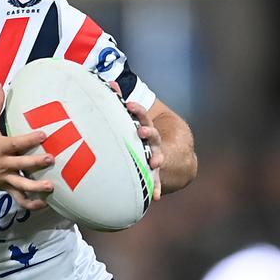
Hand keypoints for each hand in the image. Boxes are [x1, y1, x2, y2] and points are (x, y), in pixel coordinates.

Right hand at [0, 82, 54, 209]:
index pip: (16, 143)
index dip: (30, 139)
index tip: (44, 134)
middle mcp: (2, 164)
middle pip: (21, 164)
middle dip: (36, 163)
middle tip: (51, 158)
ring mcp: (5, 178)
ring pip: (21, 185)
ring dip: (36, 186)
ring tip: (50, 186)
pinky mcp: (6, 188)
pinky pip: (18, 199)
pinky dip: (30, 203)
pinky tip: (43, 203)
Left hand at [109, 82, 162, 201]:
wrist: (171, 151)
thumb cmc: (139, 131)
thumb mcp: (132, 118)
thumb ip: (120, 101)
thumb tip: (109, 83)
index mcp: (145, 126)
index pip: (142, 115)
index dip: (136, 109)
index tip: (129, 105)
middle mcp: (153, 140)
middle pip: (151, 134)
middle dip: (147, 132)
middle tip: (141, 131)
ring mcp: (156, 155)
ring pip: (157, 156)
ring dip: (156, 158)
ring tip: (155, 162)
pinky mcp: (155, 172)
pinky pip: (156, 181)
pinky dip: (156, 188)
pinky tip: (156, 196)